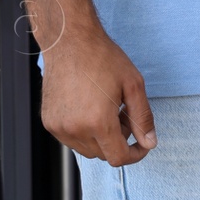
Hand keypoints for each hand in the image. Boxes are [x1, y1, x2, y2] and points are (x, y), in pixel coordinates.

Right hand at [40, 19, 156, 165]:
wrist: (70, 42)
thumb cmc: (102, 59)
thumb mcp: (133, 85)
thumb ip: (143, 118)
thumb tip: (149, 142)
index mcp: (97, 122)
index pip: (118, 158)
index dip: (135, 154)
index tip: (142, 145)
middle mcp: (75, 129)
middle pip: (103, 154)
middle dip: (119, 141)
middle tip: (124, 114)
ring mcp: (58, 127)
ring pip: (87, 150)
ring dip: (102, 138)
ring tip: (108, 110)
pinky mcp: (49, 122)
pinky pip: (72, 139)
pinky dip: (85, 132)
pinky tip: (91, 109)